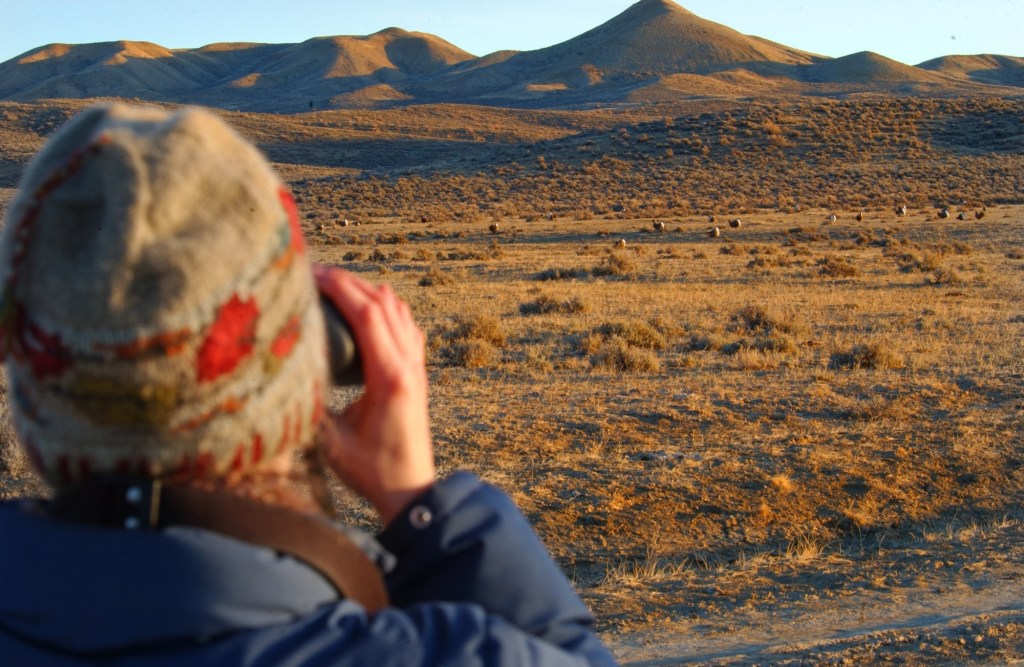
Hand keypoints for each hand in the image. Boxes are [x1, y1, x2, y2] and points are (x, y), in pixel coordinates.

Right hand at [313, 265, 435, 525]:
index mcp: (390, 377)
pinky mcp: (417, 372)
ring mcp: (417, 366)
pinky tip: (363, 306)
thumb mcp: (330, 441)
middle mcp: (409, 365)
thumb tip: (278, 374)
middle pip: (382, 303)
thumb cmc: (371, 472)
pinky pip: (405, 324)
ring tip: (330, 284)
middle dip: (346, 281)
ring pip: (397, 309)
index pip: (368, 313)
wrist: (411, 491)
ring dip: (365, 289)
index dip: (339, 286)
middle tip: (311, 272)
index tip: (309, 273)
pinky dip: (384, 306)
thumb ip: (308, 405)